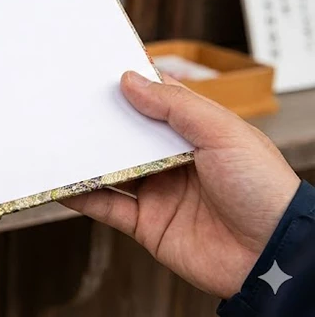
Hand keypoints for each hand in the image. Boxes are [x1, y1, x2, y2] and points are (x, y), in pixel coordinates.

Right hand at [65, 71, 299, 298]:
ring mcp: (158, 193)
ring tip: (56, 140)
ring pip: (112, 170)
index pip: (157, 102)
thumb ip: (176, 107)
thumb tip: (130, 80)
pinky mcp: (145, 224)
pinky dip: (81, 196)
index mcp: (197, 133)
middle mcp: (174, 161)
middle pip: (127, 136)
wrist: (272, 255)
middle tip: (67, 104)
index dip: (130, 86)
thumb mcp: (224, 134)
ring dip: (86, 158)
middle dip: (100, 121)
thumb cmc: (263, 189)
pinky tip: (61, 183)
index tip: (97, 72)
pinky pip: (105, 207)